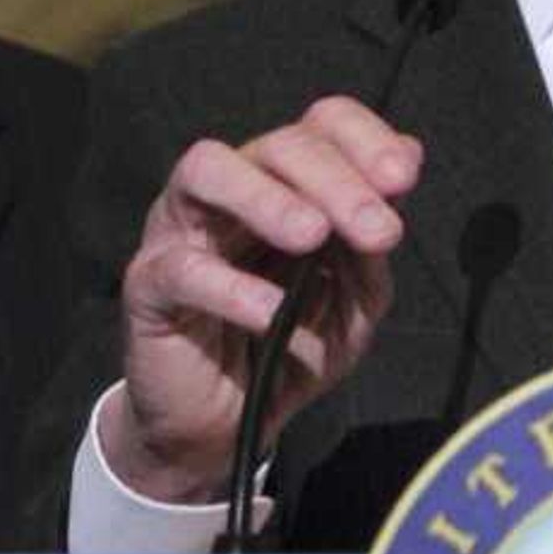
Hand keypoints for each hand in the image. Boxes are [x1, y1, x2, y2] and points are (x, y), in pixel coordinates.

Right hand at [106, 99, 423, 504]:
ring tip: (313, 237)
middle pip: (278, 144)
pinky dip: (231, 286)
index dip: (365, 139)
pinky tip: (270, 312)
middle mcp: (230, 191)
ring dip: (267, 197)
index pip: (321, 125)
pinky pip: (182, 269)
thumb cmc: (289, 351)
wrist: (227, 428)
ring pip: (208, 169)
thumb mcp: (353, 306)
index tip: (403, 180)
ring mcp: (181, 230)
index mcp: (285, 184)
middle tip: (379, 232)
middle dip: (337, 181)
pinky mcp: (148, 284)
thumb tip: (400, 183)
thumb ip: (372, 253)